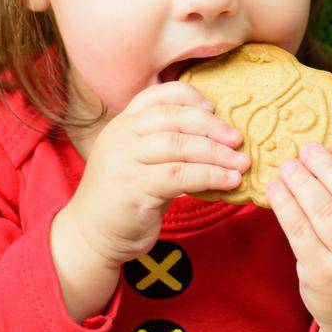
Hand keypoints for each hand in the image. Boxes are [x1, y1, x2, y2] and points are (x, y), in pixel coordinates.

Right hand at [61, 81, 249, 267]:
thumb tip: (217, 138)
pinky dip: (210, 176)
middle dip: (212, 127)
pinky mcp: (133, 188)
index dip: (189, 96)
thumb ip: (166, 144)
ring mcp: (124, 160)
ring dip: (217, 154)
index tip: (215, 108)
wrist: (90, 236)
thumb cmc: (123, 198)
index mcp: (122, 124)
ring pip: (180, 145)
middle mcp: (121, 136)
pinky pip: (180, 175)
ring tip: (241, 163)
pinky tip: (229, 182)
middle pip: (175, 118)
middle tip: (238, 140)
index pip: (158, 95)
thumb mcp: (139, 161)